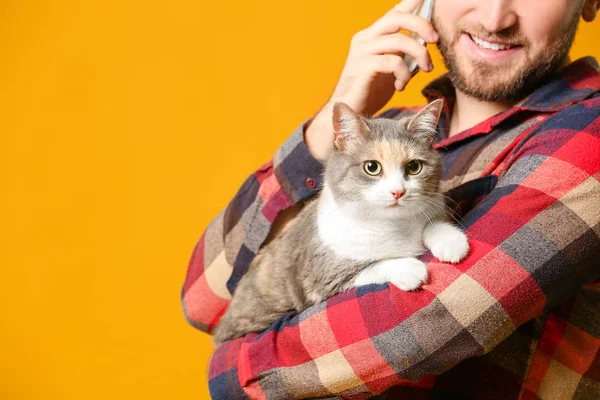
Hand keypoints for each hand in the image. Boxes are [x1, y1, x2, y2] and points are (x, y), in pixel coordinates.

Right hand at [305, 0, 438, 159]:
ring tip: (425, 69)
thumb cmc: (370, 91)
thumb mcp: (391, 67)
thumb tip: (428, 42)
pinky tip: (401, 84)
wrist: (350, 111)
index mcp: (371, 36)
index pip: (393, 12)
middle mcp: (364, 39)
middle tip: (435, 40)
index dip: (410, 2)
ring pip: (399, 41)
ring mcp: (362, 52)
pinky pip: (393, 61)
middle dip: (421, 25)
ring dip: (419, 54)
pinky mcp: (362, 67)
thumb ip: (405, 53)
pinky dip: (404, 73)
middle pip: (396, 19)